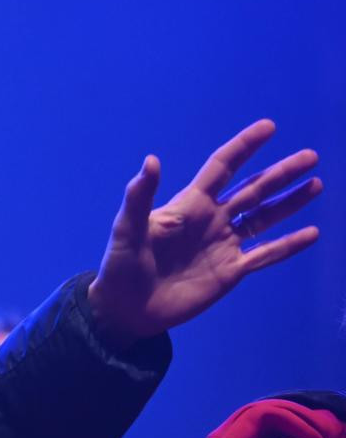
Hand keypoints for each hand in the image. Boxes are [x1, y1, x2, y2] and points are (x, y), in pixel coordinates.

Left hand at [87, 119, 319, 346]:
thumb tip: (151, 160)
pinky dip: (288, 245)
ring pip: (264, 218)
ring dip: (289, 202)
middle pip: (253, 190)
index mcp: (189, 205)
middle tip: (310, 156)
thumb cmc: (121, 266)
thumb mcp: (127, 230)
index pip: (222, 168)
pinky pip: (266, 254)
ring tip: (315, 184)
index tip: (269, 127)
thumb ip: (140, 197)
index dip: (244, 147)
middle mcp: (212, 220)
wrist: (126, 310)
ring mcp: (224, 245)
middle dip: (280, 173)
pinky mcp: (231, 271)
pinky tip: (312, 233)